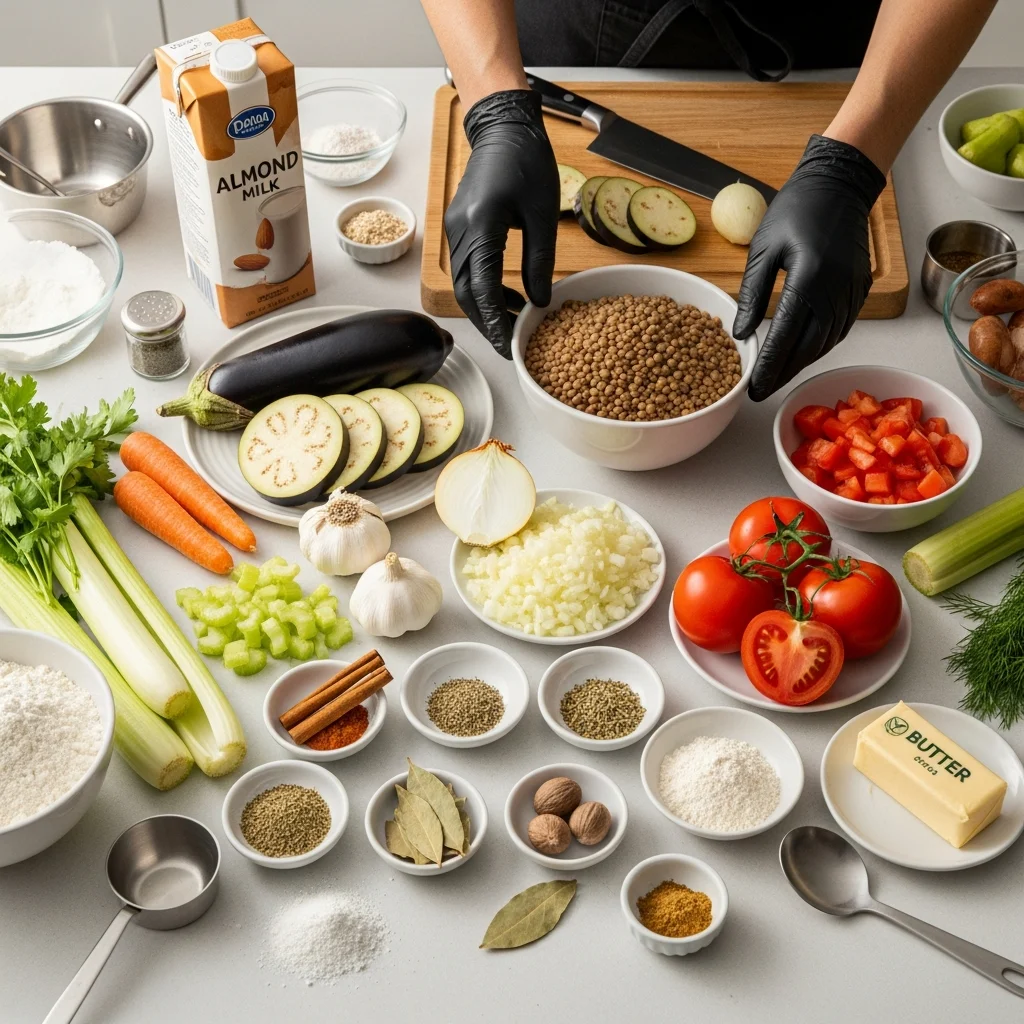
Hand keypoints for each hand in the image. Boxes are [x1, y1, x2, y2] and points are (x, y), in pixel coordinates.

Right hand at [445, 90, 558, 356]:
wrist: (503, 127)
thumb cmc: (526, 161)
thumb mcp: (543, 213)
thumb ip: (540, 260)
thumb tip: (541, 302)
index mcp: (481, 225)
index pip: (483, 288)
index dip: (495, 321)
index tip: (508, 344)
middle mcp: (460, 231)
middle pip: (466, 292)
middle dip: (487, 322)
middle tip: (511, 342)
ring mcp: (456, 230)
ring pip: (463, 283)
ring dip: (487, 306)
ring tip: (516, 319)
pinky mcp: (460, 228)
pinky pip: (467, 267)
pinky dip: (485, 288)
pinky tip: (510, 294)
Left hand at [733, 135, 886, 400]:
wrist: (840, 183)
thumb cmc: (797, 209)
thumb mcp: (764, 248)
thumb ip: (752, 293)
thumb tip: (741, 333)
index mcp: (808, 278)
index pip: (786, 336)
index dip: (770, 367)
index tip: (754, 388)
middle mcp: (835, 289)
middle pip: (809, 347)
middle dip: (785, 373)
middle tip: (763, 390)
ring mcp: (852, 290)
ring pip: (827, 341)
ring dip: (803, 362)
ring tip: (779, 375)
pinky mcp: (859, 288)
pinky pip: (841, 328)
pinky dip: (821, 345)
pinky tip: (803, 352)